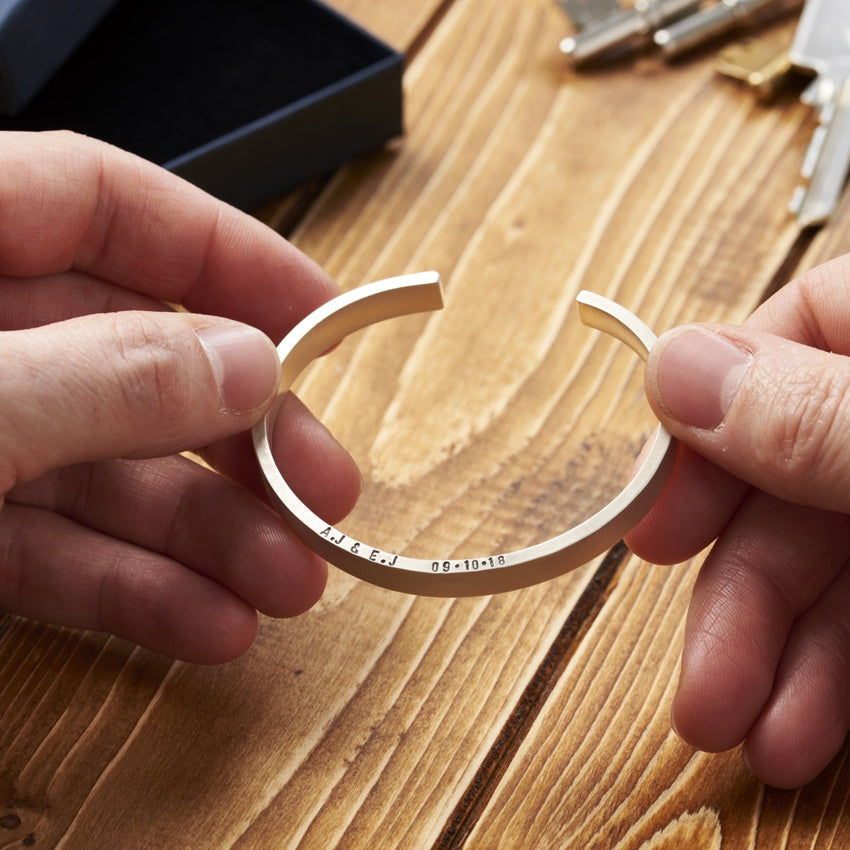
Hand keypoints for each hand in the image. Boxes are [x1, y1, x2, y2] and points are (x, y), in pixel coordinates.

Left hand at [0, 131, 360, 662]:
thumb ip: (101, 379)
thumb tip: (243, 366)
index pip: (107, 202)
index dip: (227, 252)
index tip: (323, 317)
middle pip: (133, 355)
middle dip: (242, 433)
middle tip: (326, 486)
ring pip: (106, 471)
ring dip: (208, 536)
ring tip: (288, 583)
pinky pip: (52, 550)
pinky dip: (132, 590)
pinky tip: (205, 622)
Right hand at [625, 254, 849, 787]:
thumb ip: (827, 414)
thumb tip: (680, 371)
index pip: (793, 329)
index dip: (708, 419)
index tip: (655, 513)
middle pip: (793, 474)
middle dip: (737, 588)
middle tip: (695, 675)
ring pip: (829, 557)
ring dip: (776, 653)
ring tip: (741, 730)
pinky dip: (836, 674)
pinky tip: (805, 723)